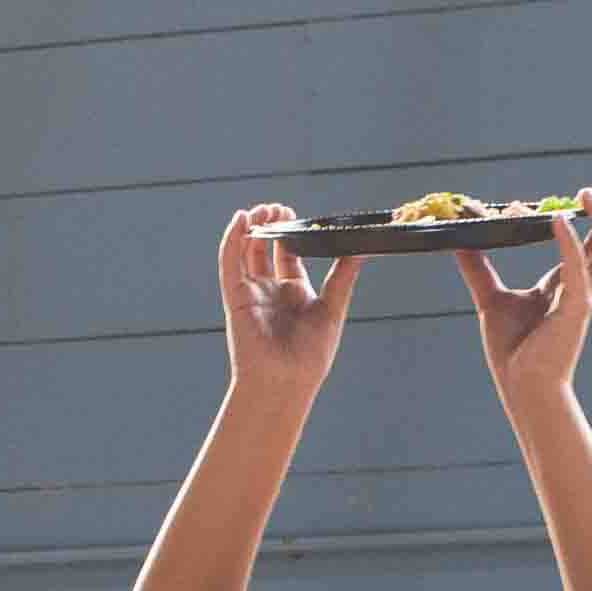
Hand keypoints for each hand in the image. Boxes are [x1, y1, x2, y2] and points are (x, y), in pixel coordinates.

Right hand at [218, 204, 358, 404]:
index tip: (296, 215)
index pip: (288, 254)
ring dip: (252, 227)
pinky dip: (232, 239)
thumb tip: (362, 247)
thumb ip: (343, 275)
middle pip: (265, 248)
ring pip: (245, 251)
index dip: (291, 233)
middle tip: (280, 209)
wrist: (285, 381)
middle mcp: (270, 291)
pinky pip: (229, 263)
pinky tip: (241, 219)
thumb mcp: (333, 307)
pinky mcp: (234, 297)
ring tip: (264, 209)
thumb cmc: (310, 355)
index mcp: (294, 293)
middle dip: (271, 225)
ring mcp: (251, 293)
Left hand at [457, 187, 591, 407]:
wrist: (522, 390)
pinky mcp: (574, 311)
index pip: (584, 247)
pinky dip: (570, 243)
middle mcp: (582, 290)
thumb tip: (460, 239)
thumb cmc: (513, 352)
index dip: (578, 221)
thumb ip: (478, 268)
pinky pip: (578, 271)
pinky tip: (558, 220)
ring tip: (588, 194)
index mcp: (567, 288)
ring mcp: (582, 299)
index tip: (557, 201)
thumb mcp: (490, 300)